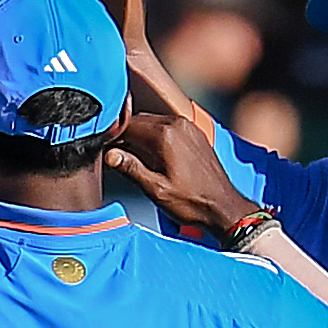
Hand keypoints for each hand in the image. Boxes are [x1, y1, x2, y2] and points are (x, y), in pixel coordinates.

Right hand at [104, 113, 263, 236]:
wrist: (223, 207)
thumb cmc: (192, 202)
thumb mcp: (156, 189)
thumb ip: (131, 168)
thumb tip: (110, 154)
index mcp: (166, 135)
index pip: (127, 125)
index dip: (111, 137)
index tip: (103, 150)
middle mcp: (178, 125)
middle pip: (138, 120)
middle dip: (124, 135)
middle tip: (114, 155)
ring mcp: (188, 128)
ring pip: (152, 122)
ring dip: (139, 135)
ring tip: (130, 158)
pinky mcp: (194, 134)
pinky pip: (167, 127)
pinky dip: (154, 137)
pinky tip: (151, 156)